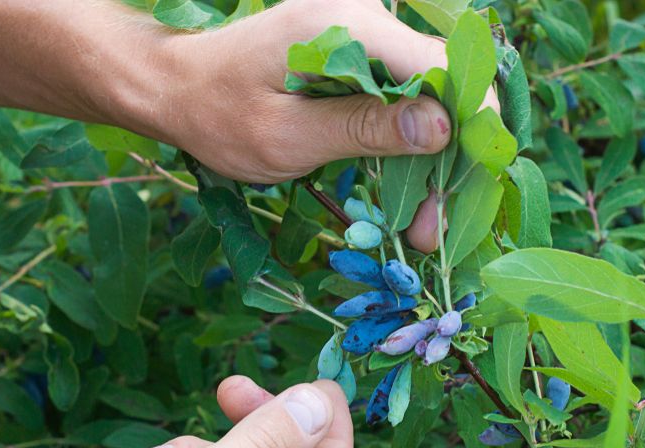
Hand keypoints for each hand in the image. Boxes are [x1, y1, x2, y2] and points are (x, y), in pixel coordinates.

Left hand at [132, 0, 497, 252]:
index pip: (441, 64)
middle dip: (450, 157)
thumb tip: (441, 128)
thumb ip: (364, 129)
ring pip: (425, 95)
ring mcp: (361, 30)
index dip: (469, 126)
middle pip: (441, 83)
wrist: (174, 87)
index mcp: (344, 24)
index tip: (463, 192)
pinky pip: (400, 94)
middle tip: (433, 229)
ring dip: (430, 159)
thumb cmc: (217, 114)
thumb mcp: (286, 135)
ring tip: (420, 224)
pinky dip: (406, 143)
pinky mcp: (355, 51)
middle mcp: (362, 14)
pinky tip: (403, 189)